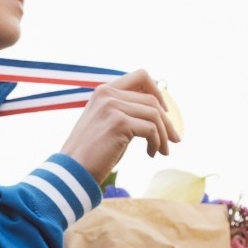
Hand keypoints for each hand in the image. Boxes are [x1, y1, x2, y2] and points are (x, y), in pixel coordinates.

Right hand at [59, 69, 181, 183]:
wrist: (72, 171)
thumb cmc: (90, 153)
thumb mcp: (107, 124)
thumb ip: (125, 113)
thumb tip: (157, 113)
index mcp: (103, 91)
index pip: (141, 76)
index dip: (158, 91)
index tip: (165, 112)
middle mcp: (107, 93)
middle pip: (152, 99)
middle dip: (167, 121)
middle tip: (174, 140)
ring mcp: (112, 106)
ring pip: (155, 115)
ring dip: (164, 135)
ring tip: (162, 151)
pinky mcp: (118, 123)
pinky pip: (151, 130)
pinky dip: (156, 143)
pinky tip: (151, 154)